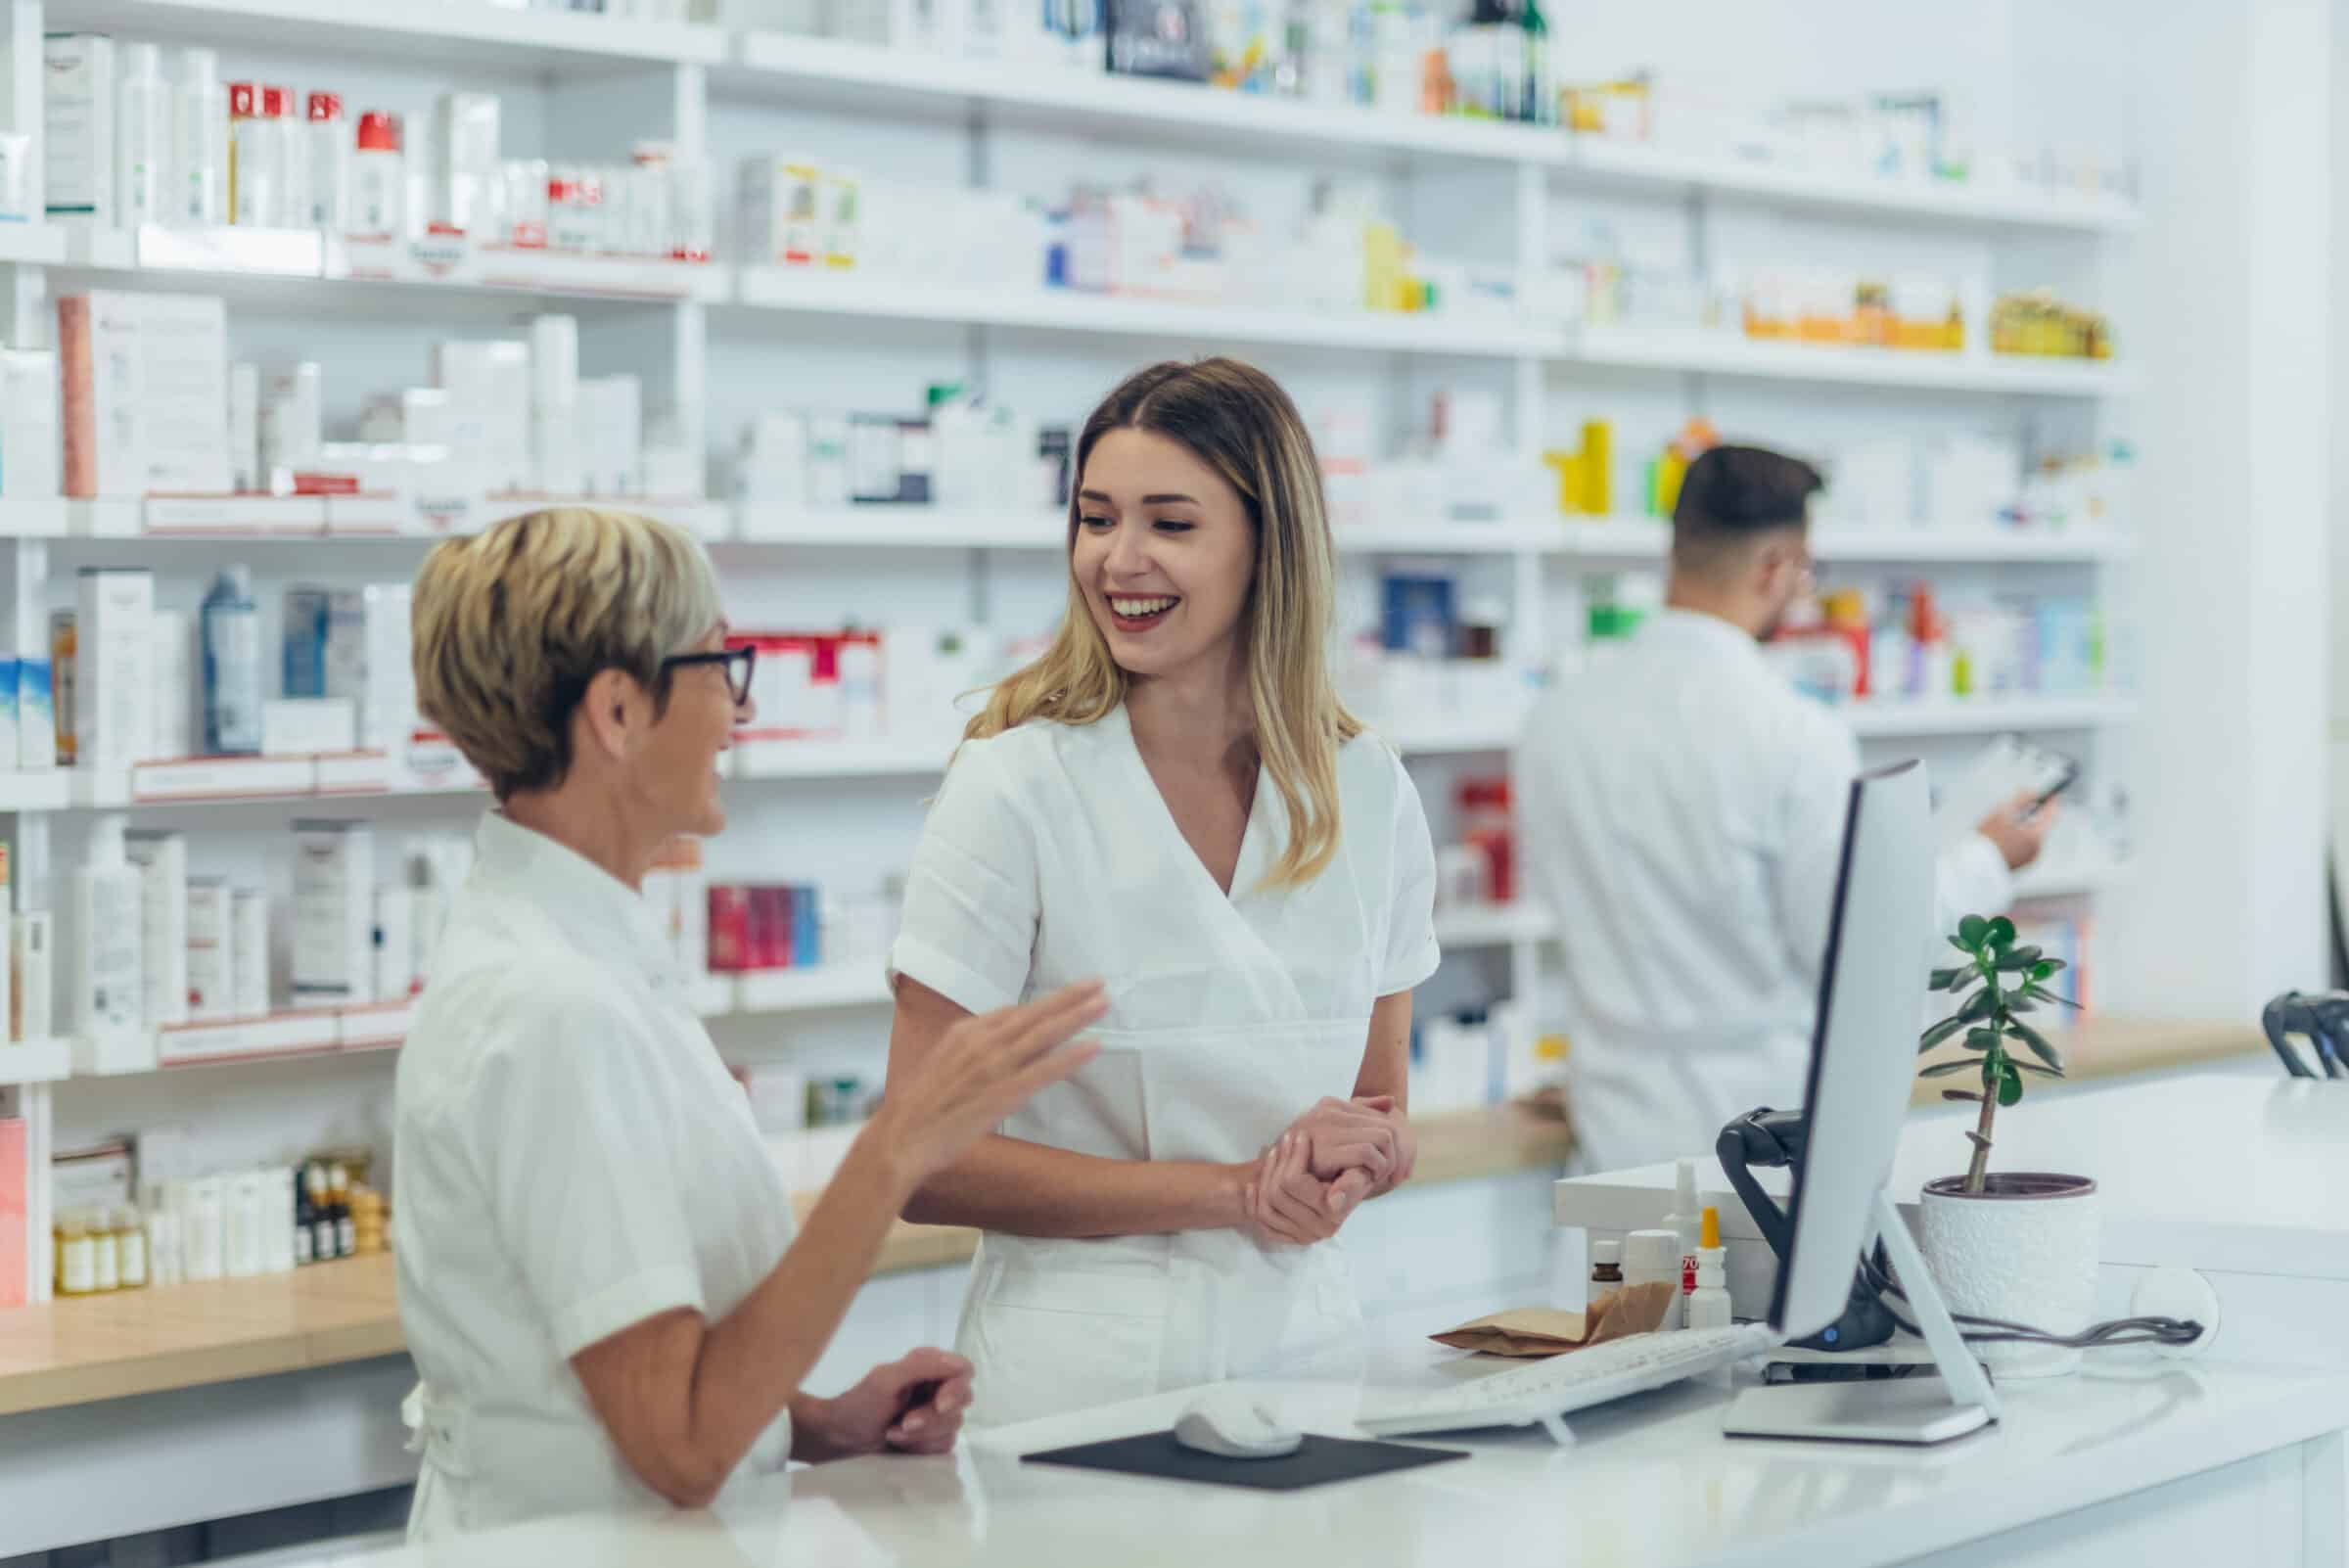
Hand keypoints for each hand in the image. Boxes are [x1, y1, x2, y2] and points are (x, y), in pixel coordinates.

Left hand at [799, 1349, 973, 1461]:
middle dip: (931, 1418)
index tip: (938, 1405)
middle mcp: (936, 1388)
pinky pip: (944, 1447)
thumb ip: (922, 1367)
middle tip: (903, 1424)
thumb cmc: (860, 1405)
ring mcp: (935, 1416)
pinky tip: (900, 1446)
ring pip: (952, 1428)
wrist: (840, 1440)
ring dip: (920, 1436)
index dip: (956, 1390)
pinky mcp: (931, 1440)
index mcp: (928, 1366)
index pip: (964, 1372)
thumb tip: (959, 1365)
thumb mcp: (886, 1380)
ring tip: (892, 1433)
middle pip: (961, 1403)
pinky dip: (921, 1449)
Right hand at [871, 982, 1106, 1186]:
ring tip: (1103, 1003)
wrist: (900, 1138)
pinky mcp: (1003, 1094)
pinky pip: (1043, 1070)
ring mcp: (993, 1068)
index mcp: (965, 1033)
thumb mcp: (944, 1066)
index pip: (1013, 1011)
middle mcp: (981, 1043)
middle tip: (1099, 982)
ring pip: (1043, 1034)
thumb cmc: (921, 1108)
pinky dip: (1070, 1056)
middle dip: (1069, 997)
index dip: (1045, 1001)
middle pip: (1034, 1014)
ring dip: (1076, 1016)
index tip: (1071, 992)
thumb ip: (972, 1052)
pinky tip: (1093, 1046)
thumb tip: (999, 1046)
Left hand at [1240, 1130, 1364, 1247]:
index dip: (1294, 1155)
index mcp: (1333, 1214)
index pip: (1293, 1181)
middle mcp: (1317, 1230)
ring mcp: (1301, 1236)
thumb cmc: (1355, 1177)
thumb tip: (1333, 1201)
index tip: (1299, 1136)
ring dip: (1266, 1176)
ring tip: (1274, 1152)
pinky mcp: (1288, 1238)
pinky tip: (1254, 1183)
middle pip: (1276, 1192)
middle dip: (1278, 1161)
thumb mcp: (1361, 1175)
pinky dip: (1253, 1202)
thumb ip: (1353, 1183)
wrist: (1348, 1193)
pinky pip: (1261, 1222)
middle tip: (1285, 1139)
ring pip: (1266, 1205)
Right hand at [1289, 1095, 1416, 1198]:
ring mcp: (1325, 1127)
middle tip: (1392, 1176)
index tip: (1394, 1166)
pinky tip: (1368, 1179)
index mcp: (1331, 1105)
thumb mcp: (1336, 1138)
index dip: (1395, 1143)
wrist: (1275, 1182)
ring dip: (1387, 1162)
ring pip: (1383, 1137)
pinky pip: (1367, 1153)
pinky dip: (1375, 1168)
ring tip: (1377, 1177)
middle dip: (1397, 1153)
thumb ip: (1360, 1118)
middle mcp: (1328, 1110)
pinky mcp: (1324, 1149)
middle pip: (1388, 1127)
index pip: (1382, 1117)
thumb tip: (1390, 1101)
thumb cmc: (1308, 1162)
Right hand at [1977, 791, 2058, 870]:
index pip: (2052, 815)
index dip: (2051, 802)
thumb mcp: (2002, 813)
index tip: (2049, 795)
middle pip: (2039, 825)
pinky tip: (2000, 838)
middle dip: (2029, 816)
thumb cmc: (1987, 843)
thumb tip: (2031, 792)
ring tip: (2001, 827)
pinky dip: (2015, 840)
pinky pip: (2023, 846)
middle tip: (2014, 810)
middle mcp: (2037, 849)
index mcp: (2037, 837)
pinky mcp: (2020, 864)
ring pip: (2030, 836)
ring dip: (2020, 828)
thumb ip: (2020, 799)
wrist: (1974, 867)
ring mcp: (2029, 858)